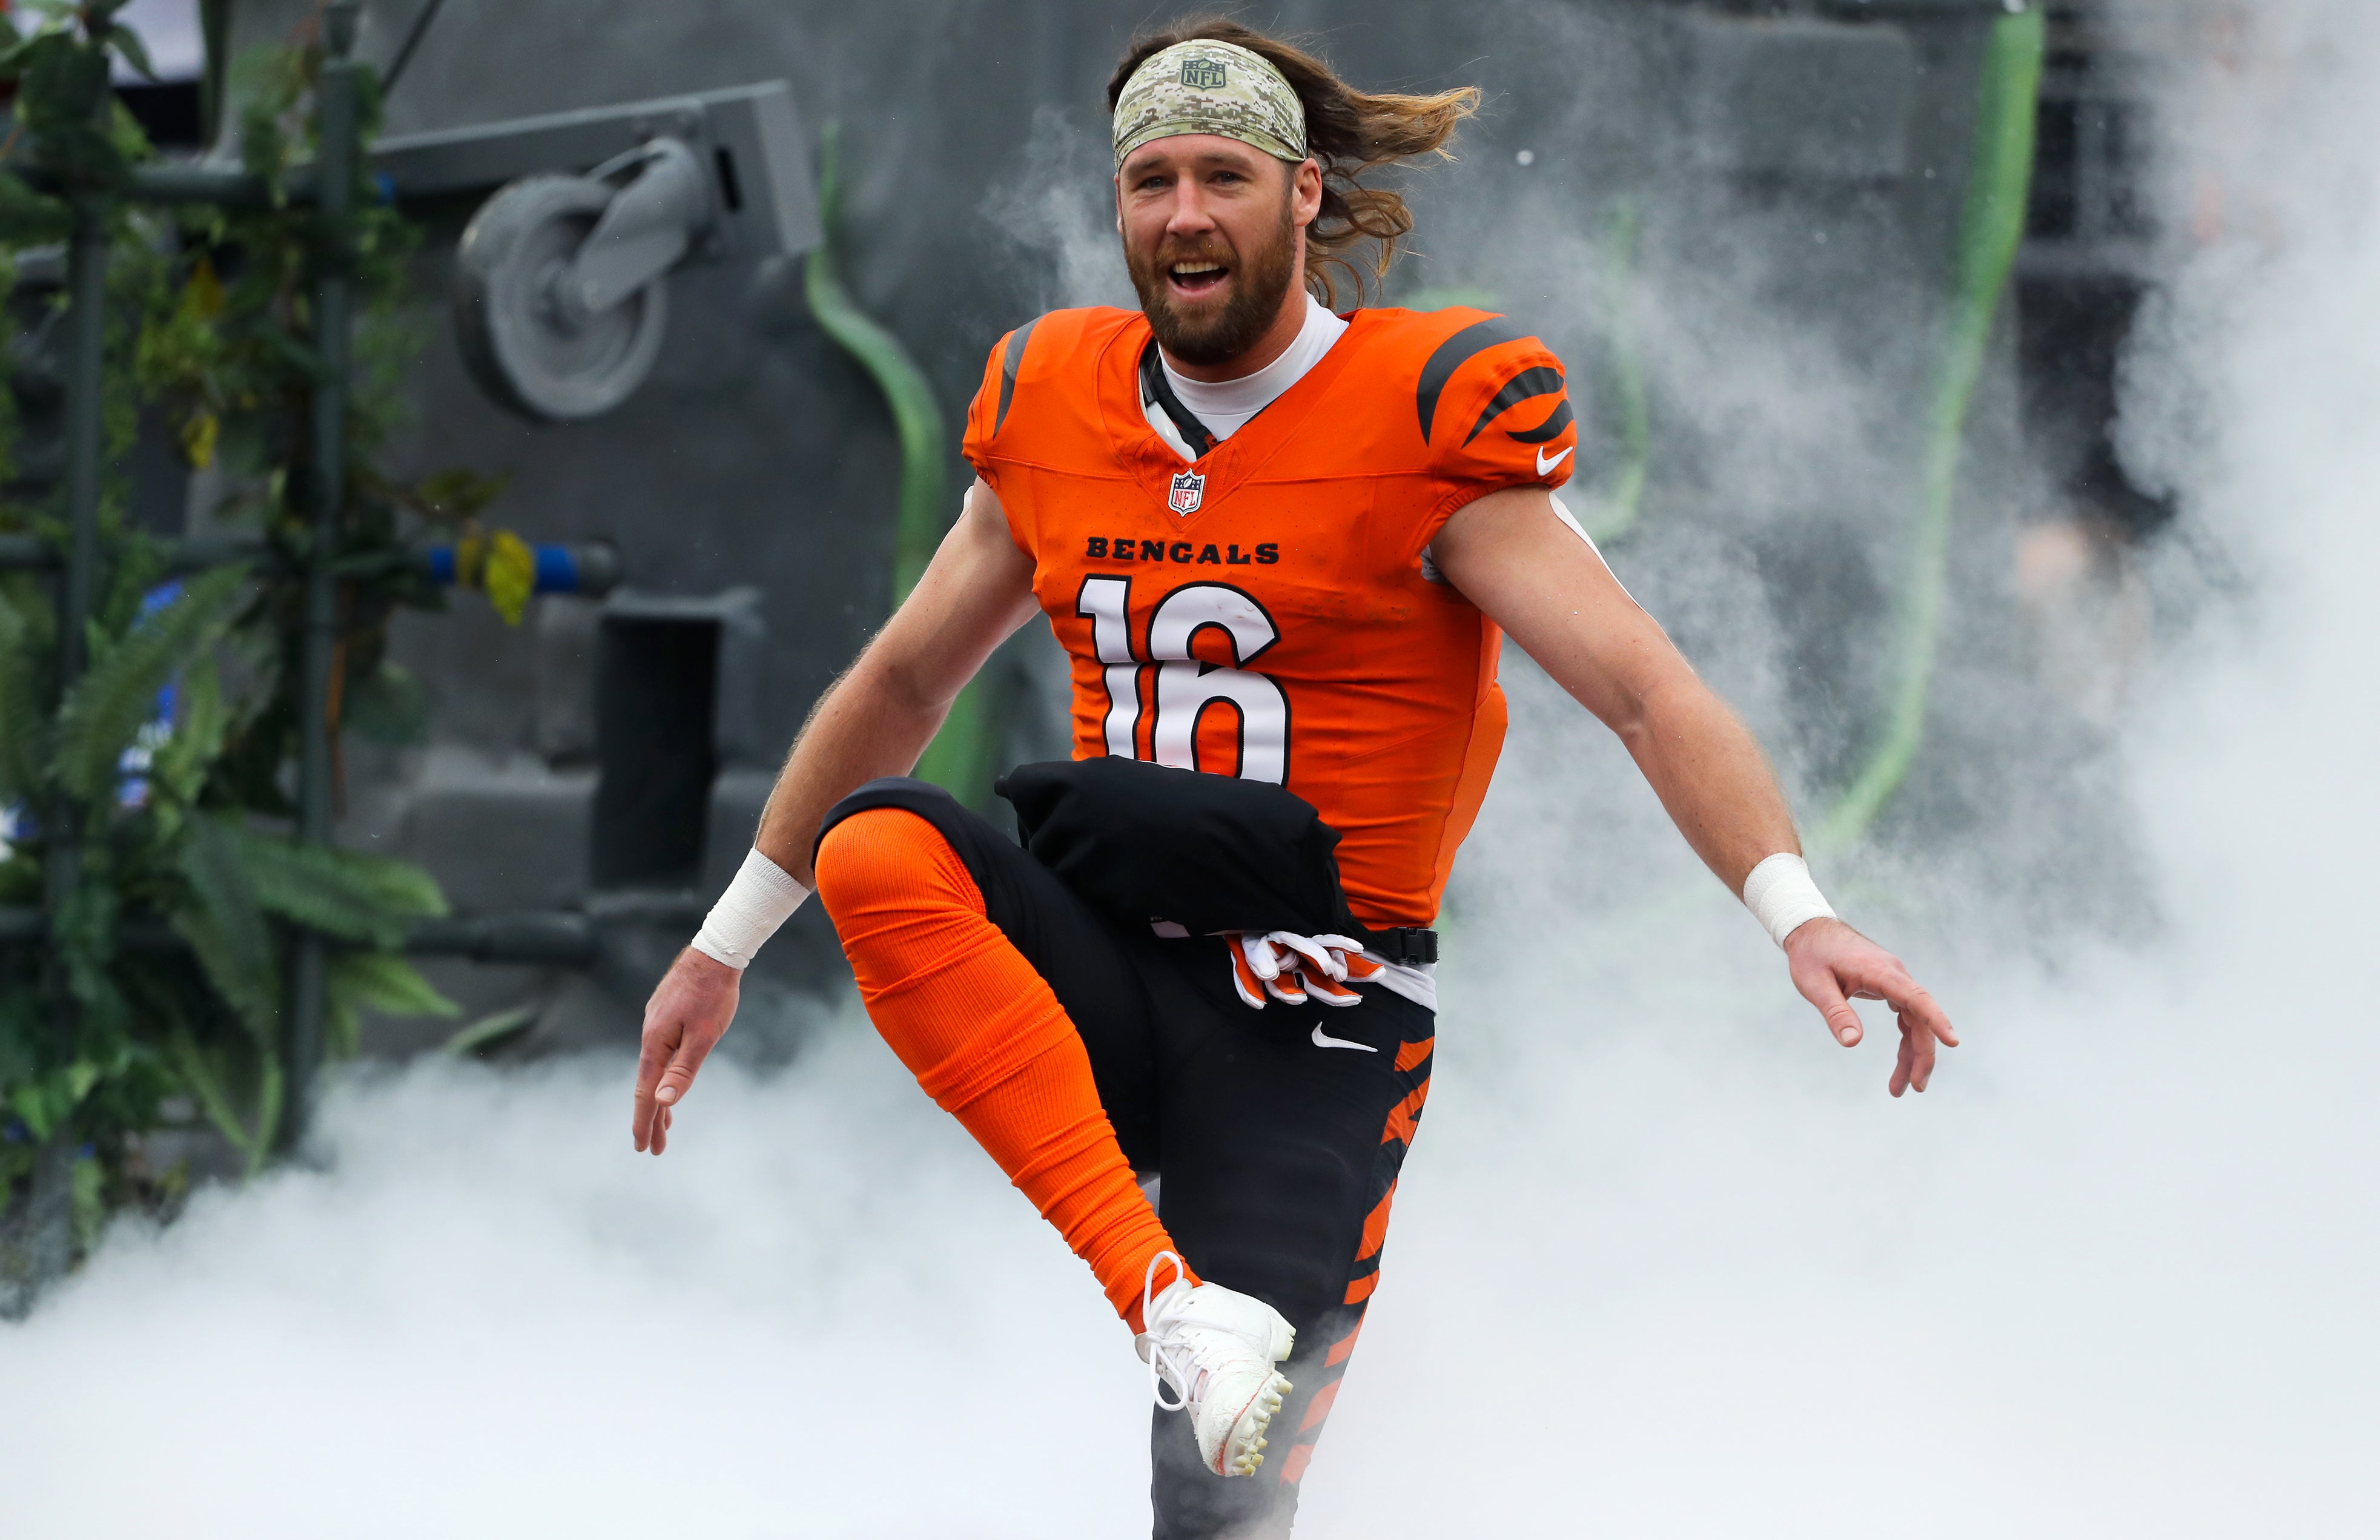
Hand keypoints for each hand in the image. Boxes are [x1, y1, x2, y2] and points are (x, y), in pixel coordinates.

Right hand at [633, 948, 741, 1153]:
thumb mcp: (704, 1036)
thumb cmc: (714, 995)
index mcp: (656, 1045)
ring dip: (658, 1099)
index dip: (645, 1123)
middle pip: (647, 1087)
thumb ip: (683, 1070)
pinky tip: (667, 1081)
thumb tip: (664, 1101)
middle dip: (652, 1119)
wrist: (715, 953)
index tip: (643, 1148)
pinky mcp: (664, 1017)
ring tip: (664, 1125)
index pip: (646, 1094)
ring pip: (654, 1071)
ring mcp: (655, 1026)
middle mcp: (650, 1037)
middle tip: (654, 1149)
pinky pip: (659, 1056)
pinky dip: (662, 1077)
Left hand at [1782, 917, 1957, 1096]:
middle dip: (1921, 1055)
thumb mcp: (1815, 985)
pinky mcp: (1889, 986)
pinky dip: (1906, 1040)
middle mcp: (1895, 975)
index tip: (1952, 1042)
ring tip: (1901, 1087)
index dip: (1936, 1020)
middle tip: (1914, 1088)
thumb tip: (1852, 1043)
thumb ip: (1835, 1012)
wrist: (1811, 930)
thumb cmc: (1811, 956)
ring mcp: (1895, 981)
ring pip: (1915, 1021)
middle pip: (1920, 1018)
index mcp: (1881, 972)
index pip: (1916, 997)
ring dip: (1912, 1053)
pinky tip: (1902, 1061)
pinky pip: (1906, 1016)